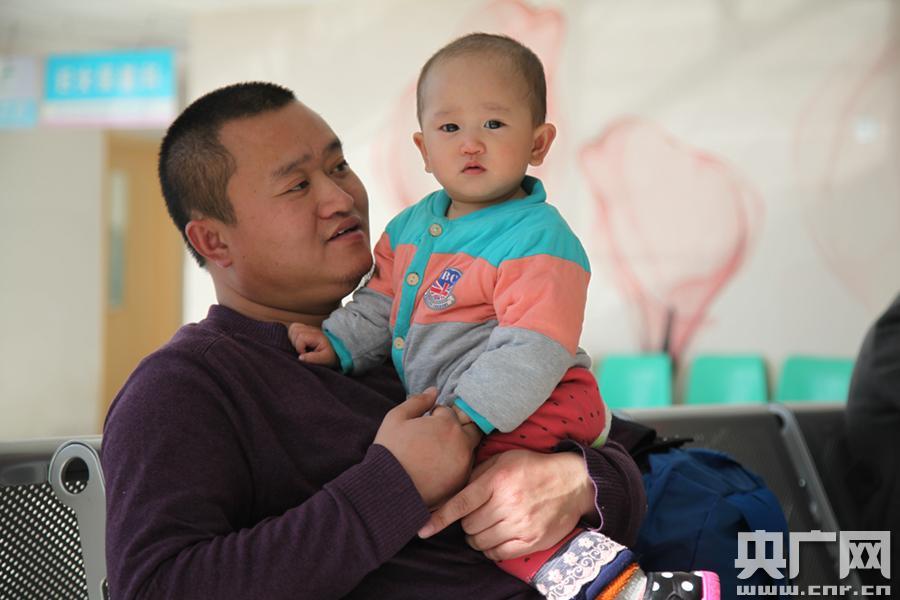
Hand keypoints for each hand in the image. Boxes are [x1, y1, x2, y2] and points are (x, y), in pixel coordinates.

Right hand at [288, 323, 337, 366]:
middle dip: (295, 342)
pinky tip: (298, 343)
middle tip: (302, 350)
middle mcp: (312, 330)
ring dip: (293, 338)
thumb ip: (313, 359)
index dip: (299, 348)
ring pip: (293, 328)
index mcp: (317, 336)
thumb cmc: (330, 356)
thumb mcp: (324, 359)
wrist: (337, 351)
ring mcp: (308, 328)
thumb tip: (300, 357)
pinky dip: (292, 335)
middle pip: (295, 330)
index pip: (300, 337)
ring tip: (299, 347)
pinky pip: (294, 328)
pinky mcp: (306, 330)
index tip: (305, 355)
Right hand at [374, 388, 481, 507]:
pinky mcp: (461, 483)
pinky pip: (465, 468)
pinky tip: (438, 468)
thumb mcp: (396, 418)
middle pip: (469, 427)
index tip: (423, 425)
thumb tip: (434, 390)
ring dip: (457, 446)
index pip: (448, 411)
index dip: (434, 415)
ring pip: (468, 448)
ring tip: (435, 453)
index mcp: (448, 424)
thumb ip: (418, 401)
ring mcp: (464, 464)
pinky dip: (456, 464)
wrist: (387, 488)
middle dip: (455, 428)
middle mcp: (462, 443)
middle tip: (435, 436)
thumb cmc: (390, 450)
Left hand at [418, 449, 595, 560]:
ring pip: (481, 542)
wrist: (572, 482)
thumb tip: (454, 488)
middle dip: (468, 522)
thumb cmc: (533, 467)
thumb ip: (478, 473)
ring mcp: (520, 524)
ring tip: (488, 524)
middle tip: (478, 513)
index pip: (461, 503)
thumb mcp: (504, 459)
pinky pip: (498, 554)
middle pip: (469, 526)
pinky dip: (492, 549)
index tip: (423, 529)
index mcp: (498, 480)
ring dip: (478, 537)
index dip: (440, 518)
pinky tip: (498, 536)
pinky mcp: (531, 540)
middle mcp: (508, 503)